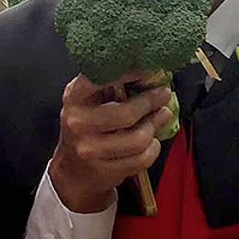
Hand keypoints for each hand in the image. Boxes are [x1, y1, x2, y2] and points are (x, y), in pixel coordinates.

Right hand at [46, 73, 174, 213]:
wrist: (73, 169)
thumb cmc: (87, 126)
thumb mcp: (89, 100)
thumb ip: (110, 84)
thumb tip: (150, 70)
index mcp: (74, 98)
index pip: (99, 78)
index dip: (128, 72)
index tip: (148, 67)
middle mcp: (78, 123)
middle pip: (126, 114)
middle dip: (151, 102)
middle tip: (164, 94)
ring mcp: (90, 150)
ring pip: (138, 139)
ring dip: (156, 125)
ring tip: (162, 115)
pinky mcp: (105, 171)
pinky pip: (141, 159)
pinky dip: (153, 149)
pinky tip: (153, 141)